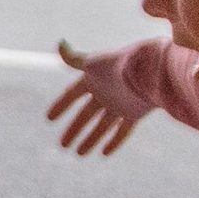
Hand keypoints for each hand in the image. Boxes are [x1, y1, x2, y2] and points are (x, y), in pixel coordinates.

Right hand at [46, 40, 148, 158]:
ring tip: (79, 154)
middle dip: (74, 129)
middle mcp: (105, 92)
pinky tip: (104, 154)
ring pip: (102, 126)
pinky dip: (114, 142)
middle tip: (62, 145)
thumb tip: (60, 44)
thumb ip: (73, 58)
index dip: (61, 105)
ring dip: (90, 140)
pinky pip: (123, 131)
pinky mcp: (134, 113)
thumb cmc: (119, 63)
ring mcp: (120, 103)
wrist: (149, 70)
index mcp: (94, 79)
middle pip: (85, 115)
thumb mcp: (92, 62)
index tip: (49, 118)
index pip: (72, 94)